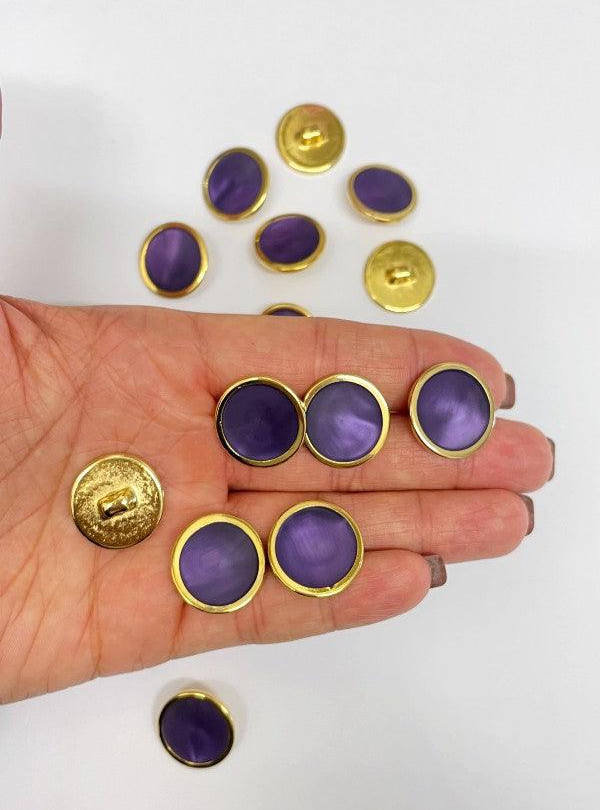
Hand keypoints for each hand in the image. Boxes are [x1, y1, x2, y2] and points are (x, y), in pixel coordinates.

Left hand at [0, 298, 552, 701]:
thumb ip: (59, 297)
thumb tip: (96, 188)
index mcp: (136, 367)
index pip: (295, 362)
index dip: (392, 366)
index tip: (471, 371)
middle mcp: (167, 450)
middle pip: (326, 447)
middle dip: (432, 449)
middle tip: (520, 454)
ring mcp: (160, 536)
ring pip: (309, 530)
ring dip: (410, 524)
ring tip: (496, 519)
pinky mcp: (135, 622)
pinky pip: (254, 606)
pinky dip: (332, 595)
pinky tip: (406, 578)